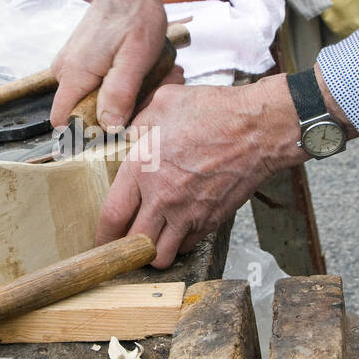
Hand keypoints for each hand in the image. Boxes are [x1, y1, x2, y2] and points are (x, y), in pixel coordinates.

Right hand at [50, 0, 179, 128]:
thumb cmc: (134, 15)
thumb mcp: (136, 56)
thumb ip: (120, 92)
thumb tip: (107, 127)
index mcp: (74, 73)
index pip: (64, 122)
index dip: (87, 133)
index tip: (117, 130)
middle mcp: (64, 70)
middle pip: (82, 112)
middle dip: (115, 112)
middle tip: (148, 94)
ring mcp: (70, 64)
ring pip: (92, 98)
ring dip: (121, 97)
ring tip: (149, 79)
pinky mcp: (80, 60)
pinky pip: (95, 85)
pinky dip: (118, 84)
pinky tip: (139, 72)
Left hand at [97, 75, 305, 266]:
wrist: (258, 130)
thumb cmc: (214, 112)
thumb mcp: (164, 102)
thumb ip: (138, 123)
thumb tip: (128, 134)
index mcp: (143, 170)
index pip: (111, 216)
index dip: (101, 234)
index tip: (99, 239)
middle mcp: (163, 198)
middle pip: (133, 244)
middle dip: (124, 248)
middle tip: (122, 245)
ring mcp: (189, 213)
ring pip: (161, 256)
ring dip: (152, 253)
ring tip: (151, 241)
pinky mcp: (211, 221)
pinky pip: (187, 245)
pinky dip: (179, 244)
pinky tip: (178, 229)